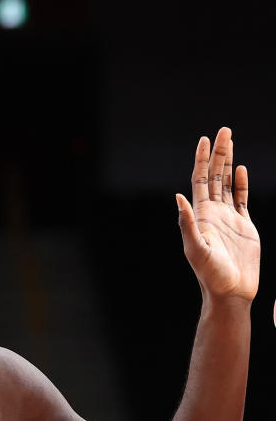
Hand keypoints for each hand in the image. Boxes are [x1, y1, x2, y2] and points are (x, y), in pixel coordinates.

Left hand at [177, 127, 258, 302]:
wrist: (230, 291)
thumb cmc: (210, 274)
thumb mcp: (196, 248)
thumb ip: (187, 223)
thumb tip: (178, 197)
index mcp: (200, 215)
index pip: (200, 180)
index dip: (202, 160)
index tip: (204, 139)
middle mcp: (212, 213)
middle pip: (215, 175)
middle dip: (219, 153)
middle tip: (224, 129)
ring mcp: (228, 218)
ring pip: (228, 183)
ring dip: (229, 162)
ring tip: (231, 140)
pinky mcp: (243, 226)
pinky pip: (242, 199)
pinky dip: (241, 183)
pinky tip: (241, 169)